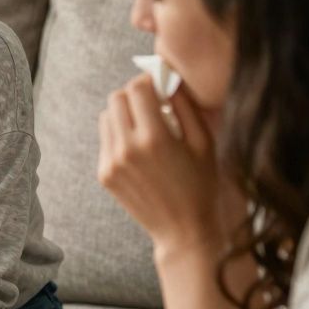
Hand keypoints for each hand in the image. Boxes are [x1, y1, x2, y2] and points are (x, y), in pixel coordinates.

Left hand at [97, 74, 223, 256]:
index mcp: (154, 138)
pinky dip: (119, 135)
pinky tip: (139, 148)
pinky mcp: (104, 174)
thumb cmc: (201, 184)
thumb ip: (184, 106)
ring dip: (124, 113)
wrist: (183, 230)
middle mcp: (127, 148)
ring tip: (146, 126)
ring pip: (106, 117)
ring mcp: (111, 162)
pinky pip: (105, 139)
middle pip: (116, 98)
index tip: (160, 86)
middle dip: (134, 95)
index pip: (137, 88)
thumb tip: (168, 78)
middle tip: (152, 103)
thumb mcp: (203, 142)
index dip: (149, 81)